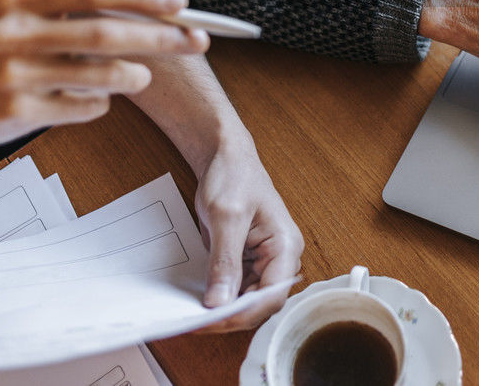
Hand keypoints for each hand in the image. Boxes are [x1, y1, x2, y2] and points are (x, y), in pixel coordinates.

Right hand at [0, 0, 208, 145]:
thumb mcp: (14, 2)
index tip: (181, 2)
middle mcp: (14, 34)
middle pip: (104, 34)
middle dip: (159, 37)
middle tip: (195, 40)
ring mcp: (14, 76)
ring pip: (98, 77)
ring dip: (133, 75)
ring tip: (143, 74)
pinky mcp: (16, 114)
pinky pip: (81, 108)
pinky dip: (101, 103)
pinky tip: (97, 97)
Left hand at [192, 136, 303, 331]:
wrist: (226, 157)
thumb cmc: (235, 176)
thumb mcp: (226, 217)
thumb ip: (225, 261)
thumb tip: (219, 302)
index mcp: (286, 245)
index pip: (272, 294)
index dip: (244, 312)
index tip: (213, 320)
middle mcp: (280, 257)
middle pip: (260, 303)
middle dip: (230, 315)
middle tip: (196, 322)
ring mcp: (263, 260)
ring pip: (246, 299)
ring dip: (222, 309)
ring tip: (192, 313)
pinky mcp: (247, 260)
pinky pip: (234, 287)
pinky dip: (217, 296)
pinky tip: (197, 300)